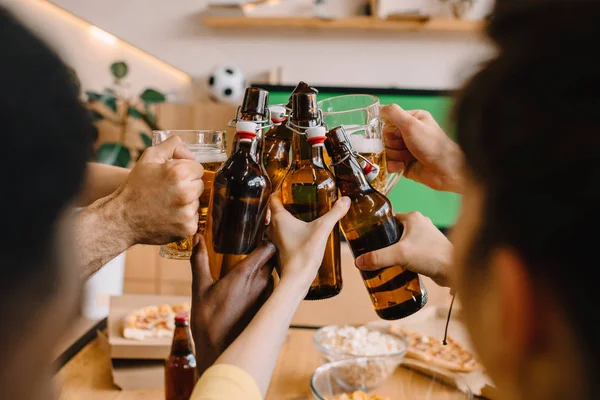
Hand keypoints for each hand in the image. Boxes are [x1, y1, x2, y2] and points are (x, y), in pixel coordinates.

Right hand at [112, 136, 204, 244]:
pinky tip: (169, 216)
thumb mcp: (149, 157)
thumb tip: (191, 154)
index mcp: (179, 172)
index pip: (199, 169)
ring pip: (197, 202)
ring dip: (186, 203)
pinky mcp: (188, 228)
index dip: (185, 172)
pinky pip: (194, 218)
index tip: (172, 178)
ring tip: (166, 204)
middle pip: (200, 185)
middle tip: (168, 191)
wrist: (122, 218)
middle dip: (187, 186)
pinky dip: (184, 218)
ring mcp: (187, 212)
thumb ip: (173, 146)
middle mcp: (186, 192)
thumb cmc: (135, 187)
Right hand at [190, 234, 275, 373]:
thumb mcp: (199, 288)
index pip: (268, 247)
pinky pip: (272, 289)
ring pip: (274, 274)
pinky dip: (264, 284)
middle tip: (251, 248)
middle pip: (273, 259)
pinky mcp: (268, 309)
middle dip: (266, 251)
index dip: (265, 238)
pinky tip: (250, 288)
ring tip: (249, 268)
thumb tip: (197, 238)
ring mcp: (268, 297)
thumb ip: (199, 261)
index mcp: (247, 274)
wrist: (220, 352)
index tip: (257, 234)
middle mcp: (263, 283)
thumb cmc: (208, 321)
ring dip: (265, 269)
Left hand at [267, 192, 350, 285]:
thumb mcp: (322, 229)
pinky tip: (303, 232)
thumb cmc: (304, 254)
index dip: (281, 190)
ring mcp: (274, 240)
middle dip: (288, 203)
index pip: (273, 197)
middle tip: (301, 199)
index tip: (291, 187)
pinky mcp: (280, 250)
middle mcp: (272, 228)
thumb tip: (345, 200)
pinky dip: (290, 231)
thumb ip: (334, 213)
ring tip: (304, 214)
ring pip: (278, 223)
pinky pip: (282, 235)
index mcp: (278, 218)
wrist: (297, 280)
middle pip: (276, 210)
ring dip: (289, 218)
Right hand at [355, 211, 452, 286]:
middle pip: (393, 231)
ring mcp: (425, 235)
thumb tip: (358, 261)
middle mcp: (419, 223)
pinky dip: (402, 256)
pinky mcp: (429, 247)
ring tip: (381, 260)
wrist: (454, 270)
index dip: (375, 228)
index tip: (365, 238)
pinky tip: (396, 265)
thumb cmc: (431, 256)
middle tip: (371, 252)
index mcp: (412, 217)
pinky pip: (410, 249)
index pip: (387, 219)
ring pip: (402, 241)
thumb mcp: (400, 255)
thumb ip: (378, 257)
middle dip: (383, 242)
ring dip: (393, 250)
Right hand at [382, 104, 464, 192]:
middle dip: (393, 144)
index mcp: (412, 119)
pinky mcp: (403, 163)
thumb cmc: (432, 145)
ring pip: (386, 151)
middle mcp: (409, 133)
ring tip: (408, 157)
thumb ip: (394, 113)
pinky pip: (388, 163)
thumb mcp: (412, 124)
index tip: (397, 134)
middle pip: (385, 138)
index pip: (388, 121)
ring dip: (395, 155)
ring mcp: (405, 149)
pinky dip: (393, 165)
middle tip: (405, 146)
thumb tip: (380, 108)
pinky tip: (403, 166)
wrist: (444, 170)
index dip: (389, 129)